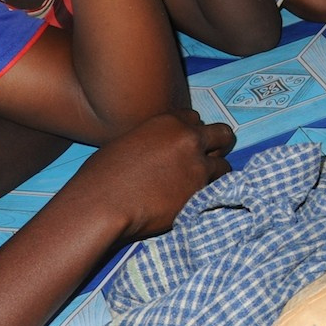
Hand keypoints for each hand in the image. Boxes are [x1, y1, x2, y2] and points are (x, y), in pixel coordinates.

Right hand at [70, 110, 233, 241]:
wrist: (100, 206)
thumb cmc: (101, 177)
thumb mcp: (126, 143)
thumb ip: (153, 140)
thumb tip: (160, 151)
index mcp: (168, 122)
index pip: (195, 119)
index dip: (192, 133)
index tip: (187, 146)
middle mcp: (188, 138)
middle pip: (223, 134)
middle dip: (219, 146)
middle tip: (209, 160)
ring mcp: (197, 165)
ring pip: (224, 166)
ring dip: (214, 175)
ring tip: (197, 187)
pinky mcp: (200, 192)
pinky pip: (217, 191)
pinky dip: (209, 195)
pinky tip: (195, 202)